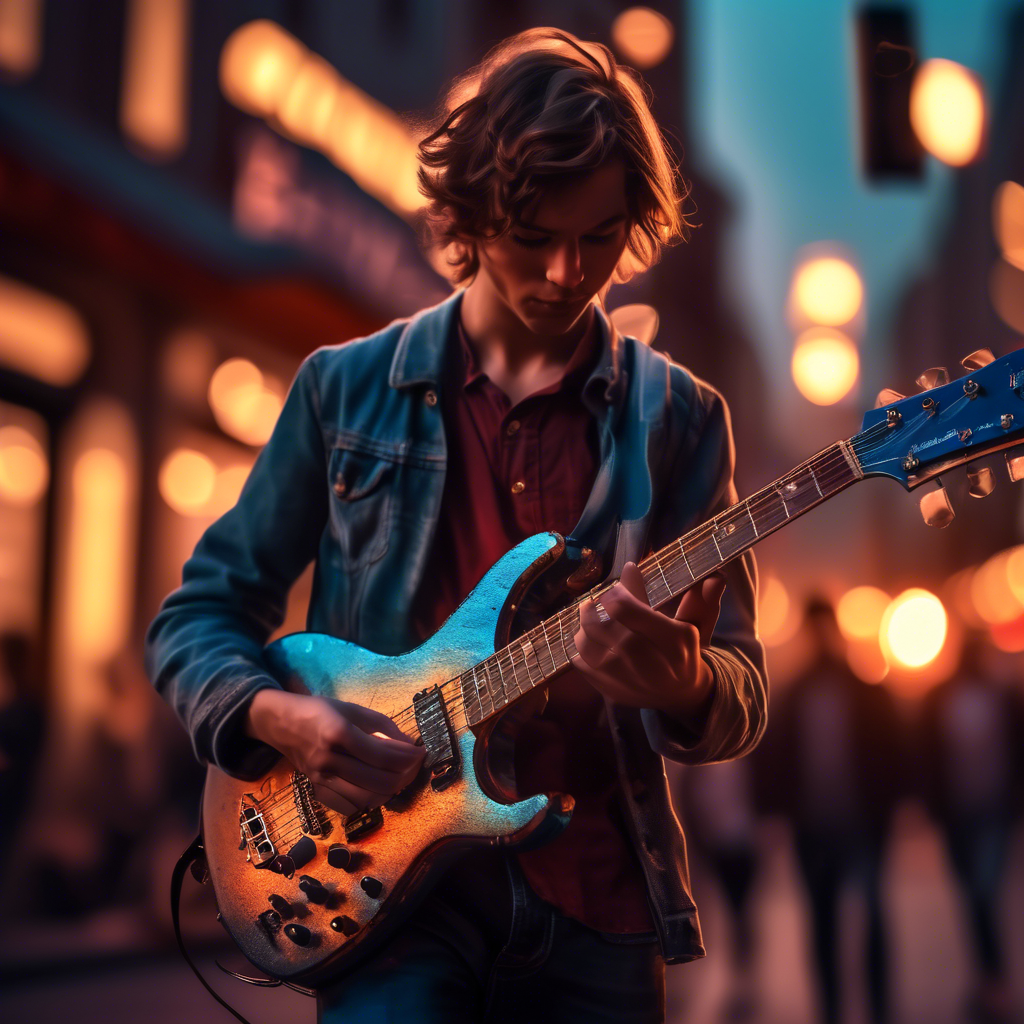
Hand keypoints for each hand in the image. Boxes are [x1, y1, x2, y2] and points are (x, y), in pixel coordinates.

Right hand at [245, 690, 424, 816]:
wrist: (282, 723)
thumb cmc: (320, 711)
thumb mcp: (353, 709)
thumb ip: (383, 726)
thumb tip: (410, 745)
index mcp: (338, 733)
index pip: (382, 755)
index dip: (408, 757)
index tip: (421, 752)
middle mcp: (328, 759)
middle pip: (378, 781)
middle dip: (405, 775)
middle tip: (414, 765)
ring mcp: (321, 779)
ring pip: (367, 799)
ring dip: (390, 791)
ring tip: (400, 776)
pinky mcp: (318, 790)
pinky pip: (350, 805)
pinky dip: (370, 800)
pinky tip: (378, 787)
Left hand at [571, 562, 725, 718]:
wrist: (680, 694)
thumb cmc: (685, 651)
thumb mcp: (696, 624)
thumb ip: (699, 600)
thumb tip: (715, 577)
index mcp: (670, 639)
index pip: (623, 606)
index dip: (616, 588)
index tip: (621, 581)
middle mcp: (643, 659)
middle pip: (598, 622)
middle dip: (594, 604)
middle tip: (599, 599)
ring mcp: (623, 678)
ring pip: (584, 640)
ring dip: (584, 623)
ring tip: (591, 615)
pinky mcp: (608, 690)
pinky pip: (579, 661)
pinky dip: (580, 646)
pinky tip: (591, 638)